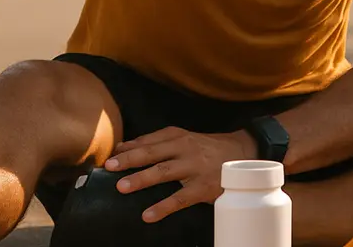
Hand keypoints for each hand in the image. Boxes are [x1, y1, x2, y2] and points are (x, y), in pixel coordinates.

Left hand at [104, 126, 257, 222]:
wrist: (243, 154)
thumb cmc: (206, 148)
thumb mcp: (182, 139)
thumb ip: (155, 142)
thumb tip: (123, 147)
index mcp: (177, 136)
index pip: (149, 141)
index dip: (128, 148)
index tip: (110, 156)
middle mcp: (185, 149)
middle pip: (152, 153)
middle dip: (130, 160)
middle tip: (110, 167)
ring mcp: (194, 168)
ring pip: (164, 172)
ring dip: (142, 179)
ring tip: (122, 187)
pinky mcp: (203, 187)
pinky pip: (180, 198)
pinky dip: (163, 207)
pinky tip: (148, 215)